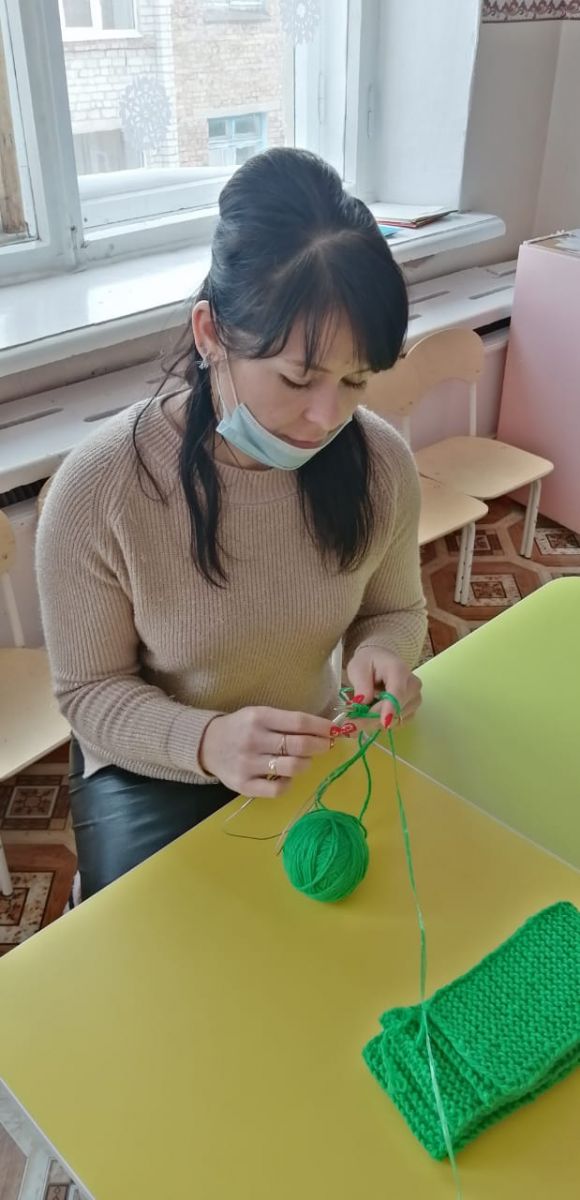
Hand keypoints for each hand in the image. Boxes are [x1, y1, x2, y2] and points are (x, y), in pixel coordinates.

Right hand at [198, 706, 333, 796]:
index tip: (335, 730)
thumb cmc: (241, 727)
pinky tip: (286, 776)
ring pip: (292, 768)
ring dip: (306, 764)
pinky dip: (288, 783)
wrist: (207, 745)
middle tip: (325, 745)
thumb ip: (288, 722)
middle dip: (320, 746)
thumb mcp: (260, 714)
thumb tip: (325, 729)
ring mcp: (248, 765)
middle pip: (299, 746)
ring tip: (303, 760)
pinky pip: (278, 789)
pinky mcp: (244, 786)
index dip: (322, 727)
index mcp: (259, 717)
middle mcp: (254, 740)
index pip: (299, 722)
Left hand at [345, 647, 421, 730]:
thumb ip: (361, 684)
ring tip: (361, 712)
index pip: (398, 692)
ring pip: (396, 720)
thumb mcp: (358, 668)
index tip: (384, 722)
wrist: (381, 661)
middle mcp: (412, 685)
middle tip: (350, 724)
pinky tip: (372, 712)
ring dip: (375, 722)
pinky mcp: (412, 710)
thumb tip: (362, 703)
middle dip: (372, 719)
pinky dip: (382, 722)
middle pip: (396, 710)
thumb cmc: (369, 662)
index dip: (391, 709)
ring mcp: (415, 699)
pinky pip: (397, 723)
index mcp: (399, 670)